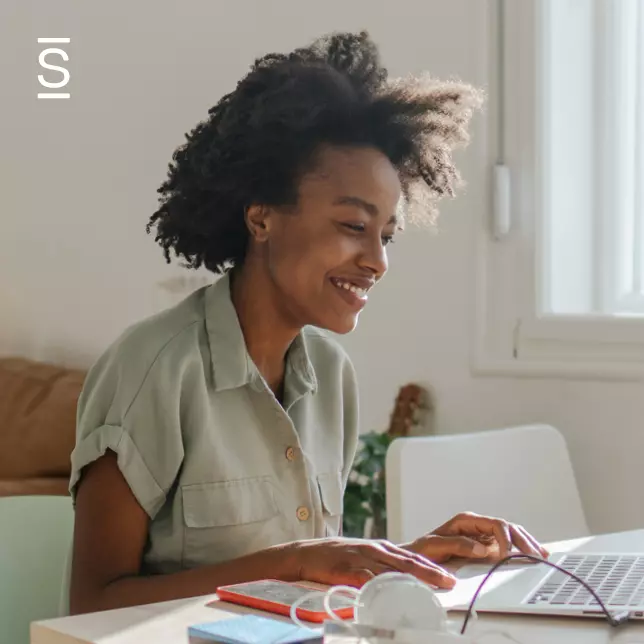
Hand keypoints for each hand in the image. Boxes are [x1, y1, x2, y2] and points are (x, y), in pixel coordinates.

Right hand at [287, 537, 456, 588]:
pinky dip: (382, 587)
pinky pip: (368, 579)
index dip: (433, 567)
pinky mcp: (349, 569)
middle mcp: (375, 550)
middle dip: (431, 573)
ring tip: (430, 590)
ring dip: (413, 580)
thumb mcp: (364, 557)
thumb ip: (383, 567)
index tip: (450, 577)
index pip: (413, 558)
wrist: (307, 553)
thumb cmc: (338, 557)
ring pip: (392, 570)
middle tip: (450, 582)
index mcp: (382, 547)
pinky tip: (393, 594)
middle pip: (408, 562)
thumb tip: (404, 582)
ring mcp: (362, 559)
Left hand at [403, 512, 549, 563]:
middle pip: (507, 527)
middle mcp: (476, 525)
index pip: (494, 524)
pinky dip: (521, 549)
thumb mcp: (435, 545)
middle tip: (536, 554)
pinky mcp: (485, 547)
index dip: (505, 538)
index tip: (509, 555)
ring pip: (510, 534)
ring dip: (526, 543)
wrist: (416, 556)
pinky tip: (533, 554)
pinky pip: (507, 545)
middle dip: (523, 539)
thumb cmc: (423, 549)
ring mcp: (482, 535)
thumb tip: (483, 549)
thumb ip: (458, 544)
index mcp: (466, 520)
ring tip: (541, 554)